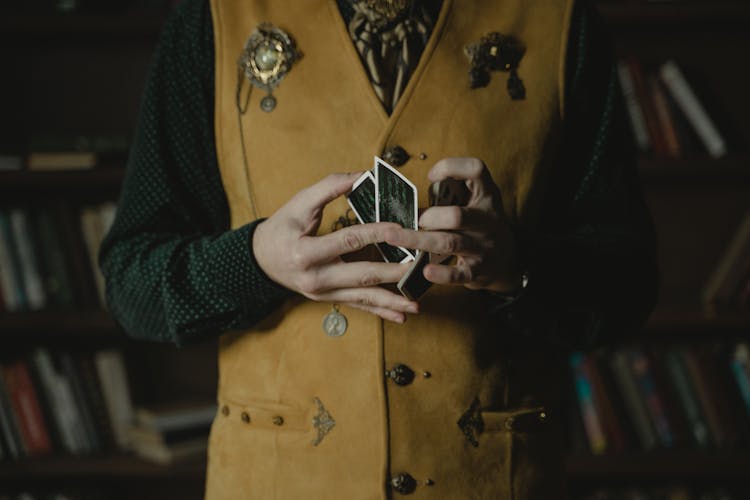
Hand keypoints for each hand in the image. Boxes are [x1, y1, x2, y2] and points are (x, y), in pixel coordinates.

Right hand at [252, 173, 417, 322]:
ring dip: (392, 302)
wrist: (260, 260)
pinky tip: (401, 317)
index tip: (401, 229)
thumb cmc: (281, 228)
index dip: (376, 234)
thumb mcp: (298, 204)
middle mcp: (315, 278)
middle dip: (393, 272)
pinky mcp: (328, 299)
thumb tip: (360, 175)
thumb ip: (328, 187)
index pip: (348, 241)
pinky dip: (381, 312)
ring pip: (363, 297)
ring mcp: (322, 293)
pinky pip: (358, 306)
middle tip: (419, 267)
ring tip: (416, 305)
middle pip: (361, 275)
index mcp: (305, 252)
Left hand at [385, 158, 521, 292]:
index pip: (476, 170)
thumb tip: (407, 200)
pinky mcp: (478, 270)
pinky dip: (441, 273)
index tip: (431, 176)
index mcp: (486, 196)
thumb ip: (450, 198)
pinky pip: (458, 273)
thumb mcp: (475, 205)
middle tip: (414, 220)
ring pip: (450, 243)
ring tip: (393, 238)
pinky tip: (424, 270)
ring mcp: (483, 246)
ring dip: (419, 240)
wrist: (508, 262)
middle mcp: (487, 219)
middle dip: (430, 217)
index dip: (452, 168)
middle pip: (457, 215)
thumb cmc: (480, 227)